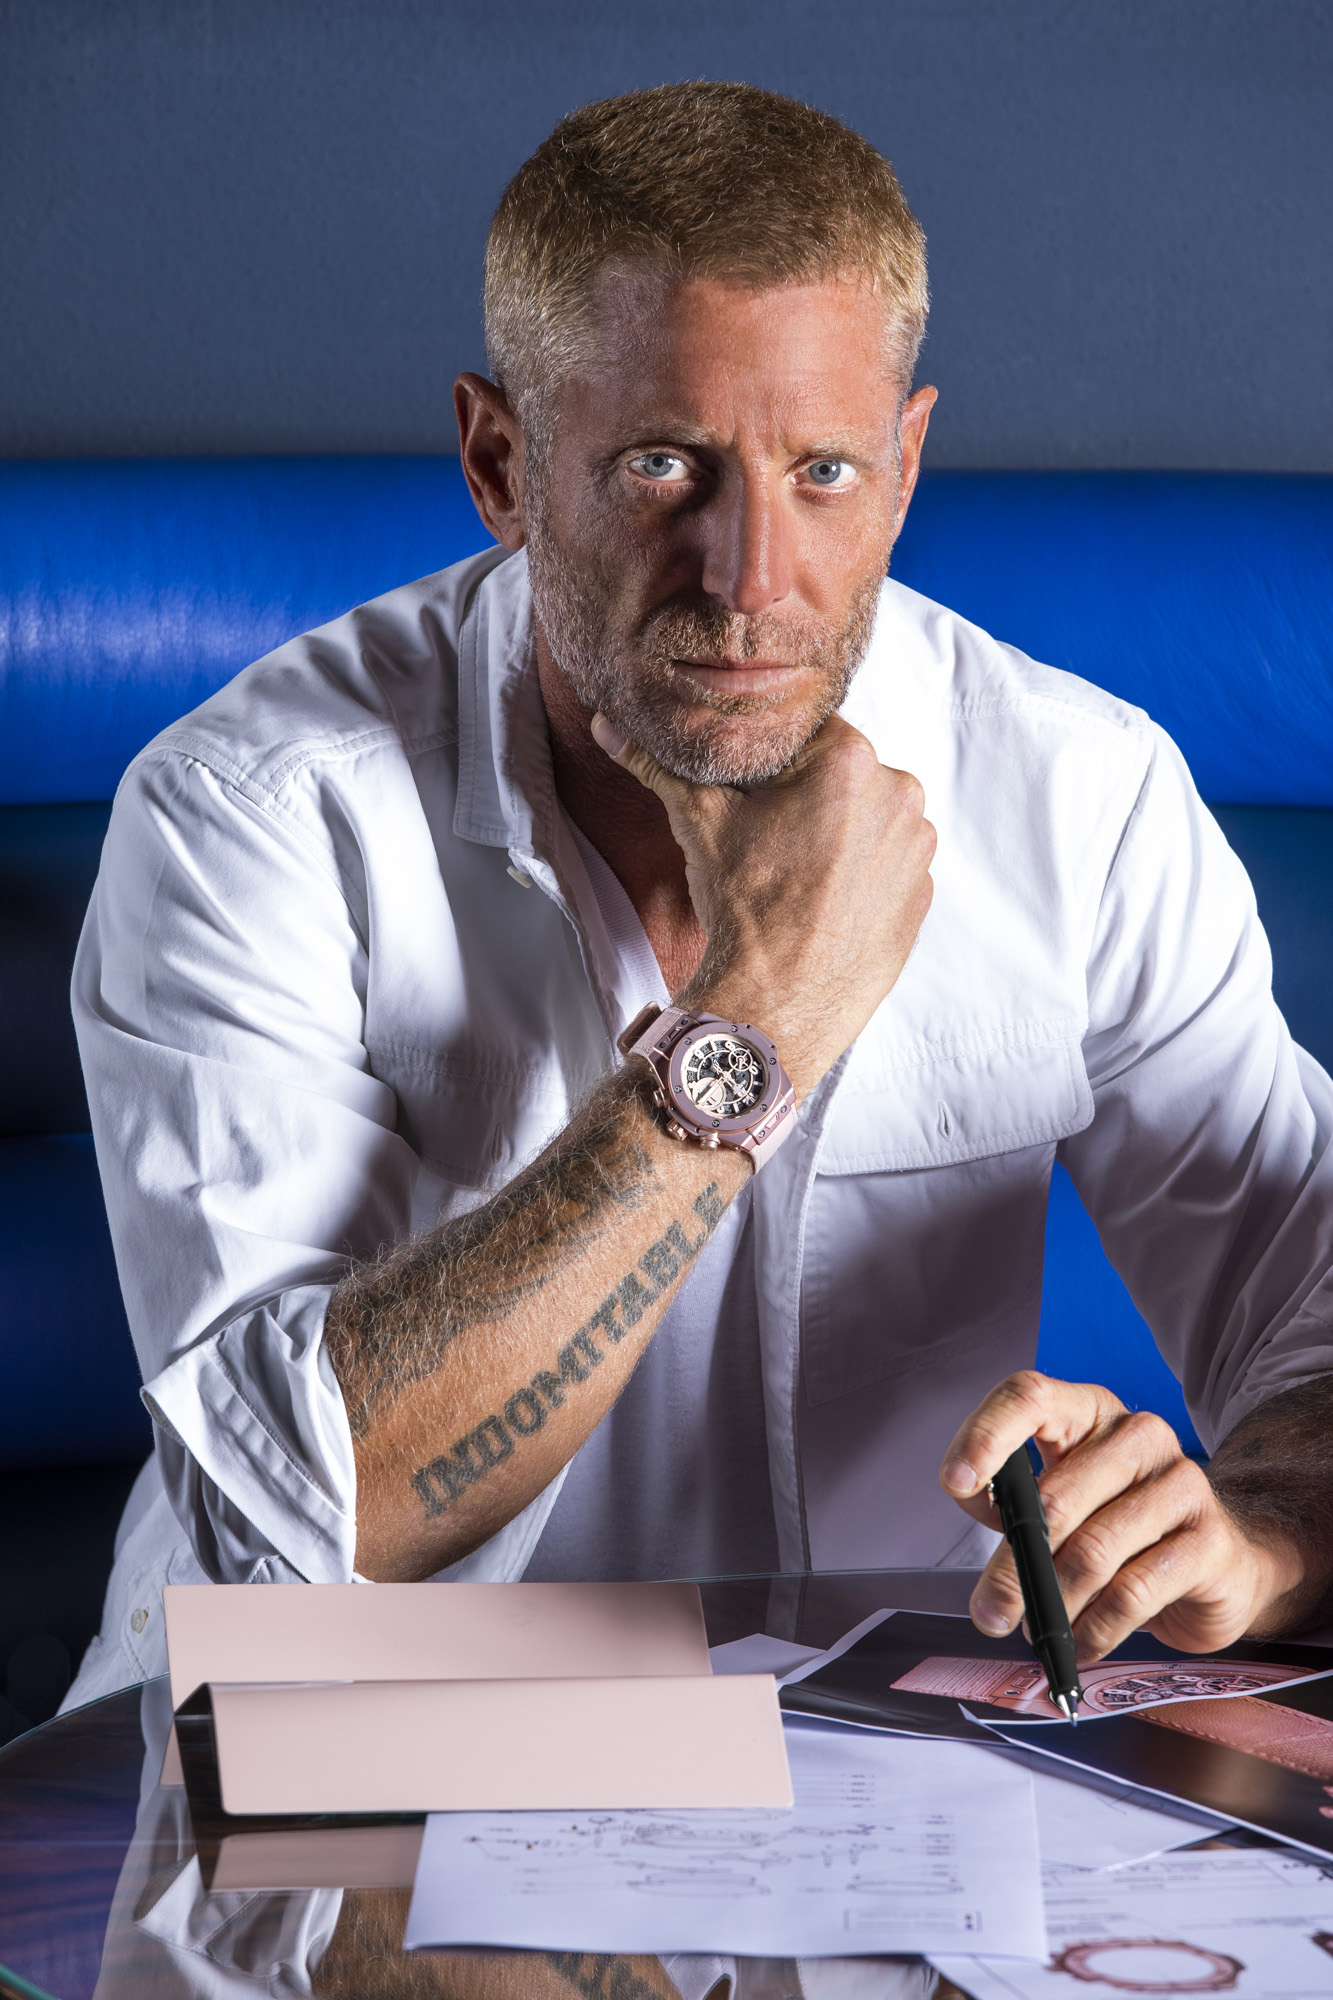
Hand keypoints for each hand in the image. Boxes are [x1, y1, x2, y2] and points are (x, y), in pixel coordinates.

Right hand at [591, 712, 934, 1095]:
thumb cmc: (745, 912)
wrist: (778, 1006)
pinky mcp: (922, 892)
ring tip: (792, 873)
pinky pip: (886, 864)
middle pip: (841, 774)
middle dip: (805, 796)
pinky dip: (858, 874)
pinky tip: (819, 899)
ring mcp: (918, 847)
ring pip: (867, 818)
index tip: (749, 792)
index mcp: (850, 760)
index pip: (805, 732)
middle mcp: (899, 794)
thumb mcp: (698, 823)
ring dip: (836, 833)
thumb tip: (609, 726)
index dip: (770, 760)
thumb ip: (658, 764)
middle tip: (766, 837)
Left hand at [939, 1371, 1305, 1658]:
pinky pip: (1134, 1593)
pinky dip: (1096, 1629)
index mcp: (1089, 1411)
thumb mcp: (1062, 1500)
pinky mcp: (1209, 1540)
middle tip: (989, 1612)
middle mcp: (1139, 1434)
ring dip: (1054, 1604)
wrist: (1217, 1562)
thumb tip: (971, 1499)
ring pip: (1093, 1551)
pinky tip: (1080, 1644)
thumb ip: (1015, 1498)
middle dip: (1012, 1567)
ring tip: (1038, 1630)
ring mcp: (1181, 1483)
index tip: (956, 1482)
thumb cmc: (1121, 1525)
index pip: (1029, 1397)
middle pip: (1055, 1498)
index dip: (986, 1437)